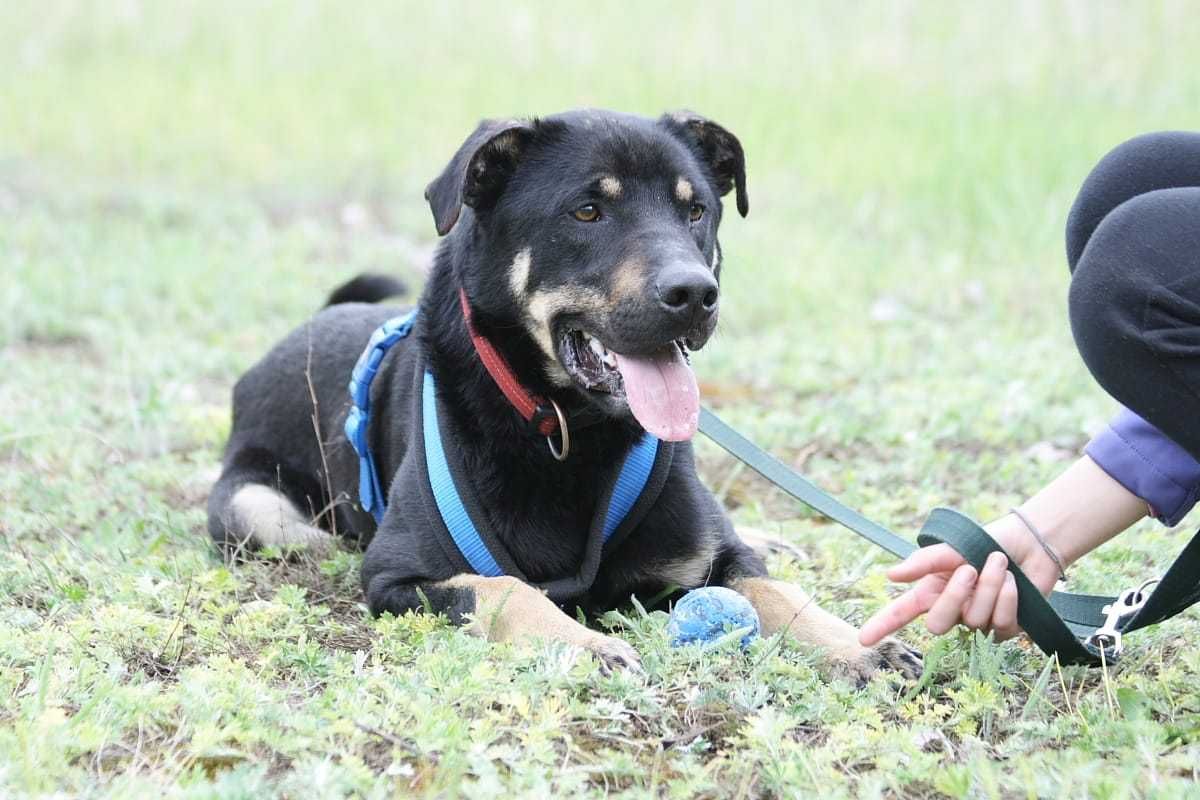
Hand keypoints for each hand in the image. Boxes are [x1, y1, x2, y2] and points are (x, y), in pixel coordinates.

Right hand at [858, 513, 1060, 645]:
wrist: (1029, 543)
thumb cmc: (985, 543)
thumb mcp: (952, 547)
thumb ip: (924, 562)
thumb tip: (891, 576)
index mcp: (932, 591)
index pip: (901, 613)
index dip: (882, 626)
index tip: (863, 639)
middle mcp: (953, 611)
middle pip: (938, 624)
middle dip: (954, 596)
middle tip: (969, 569)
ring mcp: (978, 622)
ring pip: (974, 619)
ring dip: (989, 586)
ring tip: (999, 563)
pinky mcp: (1006, 629)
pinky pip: (1001, 623)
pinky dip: (1008, 598)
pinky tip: (1013, 583)